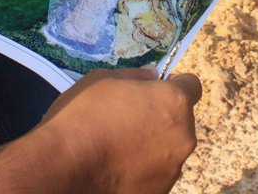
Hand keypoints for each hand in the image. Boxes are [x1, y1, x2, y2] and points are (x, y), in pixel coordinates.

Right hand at [40, 67, 201, 193]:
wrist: (65, 166)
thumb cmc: (85, 113)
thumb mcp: (103, 80)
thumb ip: (135, 76)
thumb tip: (152, 75)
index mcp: (173, 103)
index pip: (192, 85)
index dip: (175, 84)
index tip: (154, 89)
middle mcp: (183, 136)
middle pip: (181, 119)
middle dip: (162, 115)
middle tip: (129, 116)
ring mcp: (173, 169)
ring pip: (170, 147)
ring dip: (154, 142)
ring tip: (119, 144)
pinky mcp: (160, 192)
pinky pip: (157, 171)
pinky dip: (143, 166)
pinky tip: (116, 164)